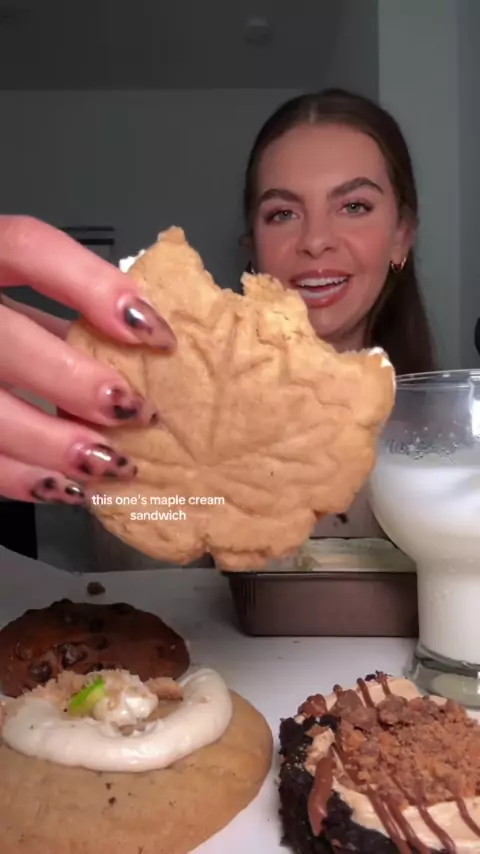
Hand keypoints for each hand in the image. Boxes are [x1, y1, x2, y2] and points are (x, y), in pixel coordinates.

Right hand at [0, 215, 175, 504]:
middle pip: (4, 340)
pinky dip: (22, 479)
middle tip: (133, 410)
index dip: (92, 285)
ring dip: (51, 444)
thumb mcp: (26, 303)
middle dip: (72, 380)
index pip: (26, 246)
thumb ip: (71, 316)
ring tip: (109, 463)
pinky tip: (68, 488)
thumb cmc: (6, 330)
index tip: (153, 330)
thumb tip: (152, 348)